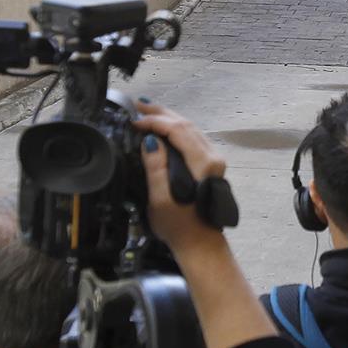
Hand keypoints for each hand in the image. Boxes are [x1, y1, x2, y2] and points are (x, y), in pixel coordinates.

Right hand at [132, 100, 227, 256]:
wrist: (201, 243)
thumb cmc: (179, 226)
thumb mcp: (161, 200)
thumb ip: (156, 168)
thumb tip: (150, 140)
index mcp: (203, 164)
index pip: (178, 130)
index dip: (155, 122)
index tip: (134, 121)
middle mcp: (213, 157)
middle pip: (186, 124)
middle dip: (160, 112)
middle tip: (137, 104)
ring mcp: (214, 159)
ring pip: (190, 128)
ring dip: (168, 117)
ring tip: (147, 110)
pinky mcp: (210, 164)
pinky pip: (192, 137)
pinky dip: (176, 127)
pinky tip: (163, 126)